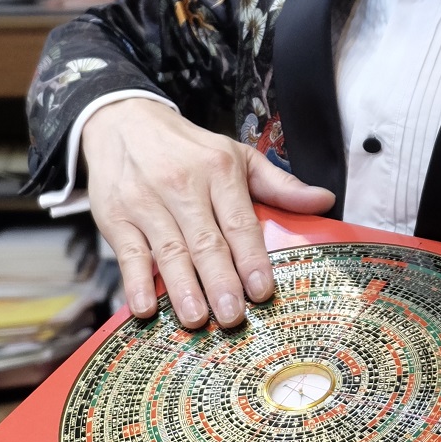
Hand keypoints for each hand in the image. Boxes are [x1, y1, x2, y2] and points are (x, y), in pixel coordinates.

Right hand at [82, 99, 334, 329]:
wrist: (124, 122)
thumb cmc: (188, 148)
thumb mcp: (236, 155)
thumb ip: (279, 184)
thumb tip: (324, 200)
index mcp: (219, 169)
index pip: (239, 220)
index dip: (251, 257)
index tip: (262, 290)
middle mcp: (182, 185)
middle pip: (204, 241)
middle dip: (220, 281)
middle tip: (232, 317)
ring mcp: (146, 202)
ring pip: (168, 251)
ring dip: (182, 288)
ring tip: (196, 319)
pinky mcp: (116, 216)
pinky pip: (128, 253)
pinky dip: (135, 281)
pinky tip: (144, 307)